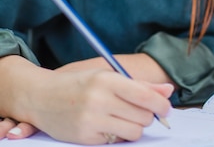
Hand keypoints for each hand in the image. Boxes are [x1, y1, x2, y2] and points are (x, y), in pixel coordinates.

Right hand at [0, 56, 172, 143]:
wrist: (42, 96)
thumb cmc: (80, 84)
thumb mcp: (108, 76)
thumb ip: (140, 85)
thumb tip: (169, 91)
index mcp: (107, 79)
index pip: (145, 95)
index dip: (161, 104)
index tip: (167, 108)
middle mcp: (100, 99)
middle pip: (143, 116)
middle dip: (147, 116)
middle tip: (139, 111)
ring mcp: (92, 120)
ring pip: (134, 132)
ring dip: (135, 127)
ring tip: (124, 118)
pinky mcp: (85, 138)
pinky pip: (116, 142)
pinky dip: (118, 135)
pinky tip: (107, 125)